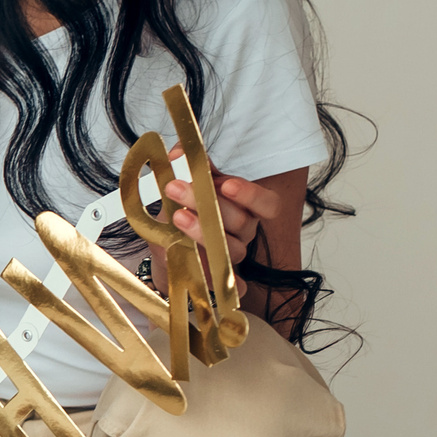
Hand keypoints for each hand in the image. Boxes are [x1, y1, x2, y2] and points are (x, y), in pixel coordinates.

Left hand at [165, 148, 285, 276]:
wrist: (169, 248)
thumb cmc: (184, 210)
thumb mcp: (187, 184)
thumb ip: (188, 165)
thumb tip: (180, 153)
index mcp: (245, 207)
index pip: (268, 204)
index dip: (252, 195)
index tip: (226, 184)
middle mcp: (244, 231)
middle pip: (240, 221)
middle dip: (207, 202)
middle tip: (176, 187)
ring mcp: (232, 255)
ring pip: (230, 247)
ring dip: (202, 231)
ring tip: (177, 216)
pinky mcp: (218, 277)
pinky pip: (228, 283)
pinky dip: (225, 281)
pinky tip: (208, 271)